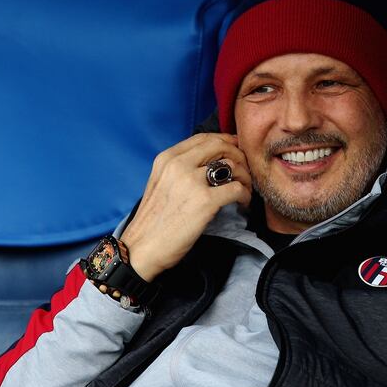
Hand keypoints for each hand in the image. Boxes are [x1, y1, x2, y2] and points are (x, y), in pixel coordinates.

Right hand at [119, 133, 251, 280]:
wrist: (141, 248)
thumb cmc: (153, 221)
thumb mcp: (160, 183)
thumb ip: (180, 169)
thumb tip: (209, 164)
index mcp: (167, 159)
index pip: (203, 138)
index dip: (225, 141)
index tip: (236, 150)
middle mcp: (179, 165)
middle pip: (221, 147)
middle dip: (239, 156)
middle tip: (245, 171)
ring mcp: (192, 182)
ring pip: (233, 166)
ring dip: (245, 177)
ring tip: (245, 189)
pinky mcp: (205, 201)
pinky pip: (237, 189)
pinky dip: (245, 195)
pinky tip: (243, 203)